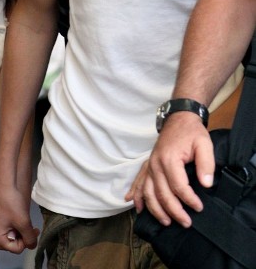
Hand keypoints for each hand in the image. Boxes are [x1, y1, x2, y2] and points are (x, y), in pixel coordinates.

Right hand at [0, 184, 39, 253]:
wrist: (5, 181)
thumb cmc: (11, 201)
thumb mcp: (23, 222)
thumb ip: (29, 238)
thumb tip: (32, 245)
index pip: (16, 248)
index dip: (27, 240)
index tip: (34, 229)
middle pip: (12, 242)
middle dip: (22, 235)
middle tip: (30, 225)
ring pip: (10, 234)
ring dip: (18, 229)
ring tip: (23, 218)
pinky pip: (5, 225)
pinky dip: (13, 223)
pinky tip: (17, 216)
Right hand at [128, 112, 214, 227]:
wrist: (178, 118)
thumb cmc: (192, 132)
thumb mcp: (204, 144)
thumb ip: (206, 164)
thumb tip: (206, 184)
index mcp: (169, 159)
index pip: (178, 186)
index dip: (189, 200)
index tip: (199, 208)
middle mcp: (156, 163)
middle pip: (161, 193)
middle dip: (173, 211)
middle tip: (186, 223)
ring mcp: (150, 164)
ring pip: (148, 191)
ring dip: (155, 209)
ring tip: (166, 222)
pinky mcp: (148, 164)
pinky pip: (139, 181)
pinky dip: (136, 195)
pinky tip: (135, 206)